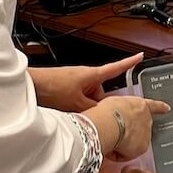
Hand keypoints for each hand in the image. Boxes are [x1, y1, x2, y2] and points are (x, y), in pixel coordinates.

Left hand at [30, 54, 144, 111]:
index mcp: (93, 75)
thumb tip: (103, 116)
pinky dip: (75, 108)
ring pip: (89, 99)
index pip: (117, 68)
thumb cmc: (53, 87)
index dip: (130, 63)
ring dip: (84, 109)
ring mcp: (77, 84)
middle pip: (101, 94)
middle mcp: (87, 78)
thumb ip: (93, 110)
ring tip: (74, 115)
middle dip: (97, 106)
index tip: (141, 56)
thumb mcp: (77, 103)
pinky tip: (67, 115)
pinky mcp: (67, 90)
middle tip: (91, 116)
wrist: (31, 86)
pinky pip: (78, 100)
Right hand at [102, 96, 170, 161]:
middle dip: (131, 132)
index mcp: (141, 105)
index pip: (154, 106)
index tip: (167, 108)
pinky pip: (128, 154)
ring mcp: (146, 134)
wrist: (111, 123)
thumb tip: (117, 116)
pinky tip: (112, 147)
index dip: (161, 107)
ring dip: (124, 144)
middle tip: (117, 133)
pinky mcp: (142, 147)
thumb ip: (122, 109)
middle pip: (141, 128)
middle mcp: (147, 119)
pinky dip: (120, 154)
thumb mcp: (116, 103)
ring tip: (111, 138)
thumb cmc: (109, 111)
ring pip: (134, 142)